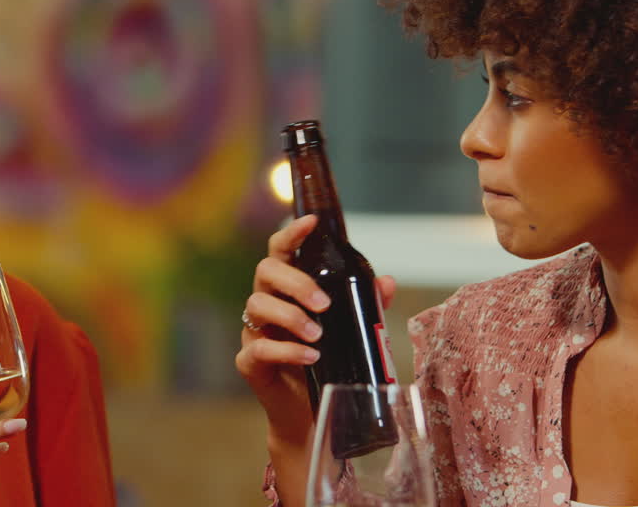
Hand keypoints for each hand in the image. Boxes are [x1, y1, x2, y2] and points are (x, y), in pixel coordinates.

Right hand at [235, 215, 395, 502]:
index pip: (281, 250)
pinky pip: (259, 349)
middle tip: (324, 304)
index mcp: (287, 287)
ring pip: (257, 305)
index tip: (311, 223)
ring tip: (319, 335)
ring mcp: (254, 332)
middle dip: (296, 283)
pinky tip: (311, 355)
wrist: (312, 413)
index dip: (292, 233)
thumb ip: (366, 304)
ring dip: (291, 316)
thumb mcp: (352, 330)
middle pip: (266, 272)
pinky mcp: (249, 363)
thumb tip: (387, 281)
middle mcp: (266, 302)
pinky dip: (287, 350)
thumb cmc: (329, 362)